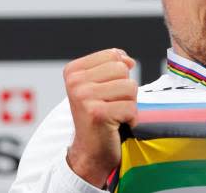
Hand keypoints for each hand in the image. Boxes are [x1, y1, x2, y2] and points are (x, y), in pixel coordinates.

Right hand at [63, 48, 137, 186]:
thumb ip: (112, 65)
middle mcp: (75, 82)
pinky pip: (132, 107)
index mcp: (73, 71)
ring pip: (130, 87)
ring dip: (129, 103)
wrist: (90, 151)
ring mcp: (84, 97)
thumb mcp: (99, 85)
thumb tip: (128, 60)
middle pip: (122, 69)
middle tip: (112, 105)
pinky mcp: (97, 113)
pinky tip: (118, 125)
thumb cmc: (99, 116)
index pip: (114, 55)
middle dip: (125, 89)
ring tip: (115, 114)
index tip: (108, 91)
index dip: (120, 73)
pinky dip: (131, 118)